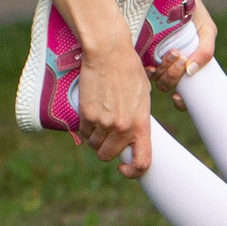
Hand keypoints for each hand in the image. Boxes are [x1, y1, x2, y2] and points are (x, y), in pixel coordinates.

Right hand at [75, 36, 153, 174]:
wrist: (110, 53)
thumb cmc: (129, 72)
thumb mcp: (143, 98)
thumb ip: (138, 120)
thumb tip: (131, 136)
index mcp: (141, 124)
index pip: (142, 162)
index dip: (133, 171)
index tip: (124, 167)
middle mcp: (123, 127)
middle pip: (108, 156)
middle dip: (106, 149)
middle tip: (107, 135)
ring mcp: (104, 123)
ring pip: (94, 146)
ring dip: (95, 138)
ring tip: (100, 120)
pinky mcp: (87, 115)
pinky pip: (84, 133)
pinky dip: (86, 128)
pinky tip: (91, 113)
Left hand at [146, 0, 218, 90]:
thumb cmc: (193, 10)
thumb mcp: (207, 30)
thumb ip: (206, 50)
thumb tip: (192, 70)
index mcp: (185, 65)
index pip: (183, 94)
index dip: (181, 103)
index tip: (178, 98)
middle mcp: (167, 65)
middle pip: (167, 85)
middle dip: (172, 76)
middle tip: (179, 57)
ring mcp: (153, 57)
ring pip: (154, 78)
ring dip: (162, 71)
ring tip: (171, 53)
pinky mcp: (139, 48)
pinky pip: (138, 66)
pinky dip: (144, 68)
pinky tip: (149, 63)